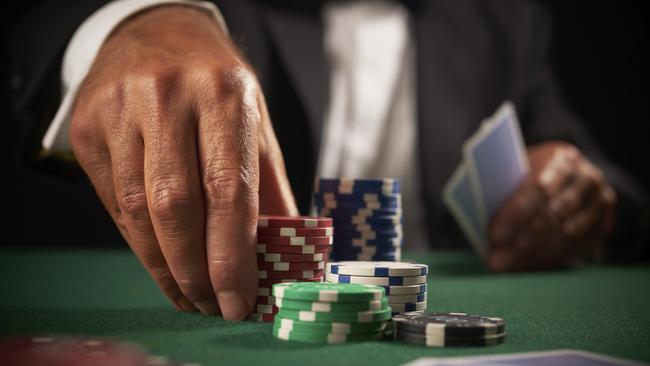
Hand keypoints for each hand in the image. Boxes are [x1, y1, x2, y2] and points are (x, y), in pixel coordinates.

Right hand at [69, 6, 296, 318]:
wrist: (156, 34)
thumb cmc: (215, 84)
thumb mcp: (255, 122)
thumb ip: (270, 187)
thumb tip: (285, 252)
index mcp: (224, 94)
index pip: (229, 190)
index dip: (234, 255)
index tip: (240, 300)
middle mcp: (168, 97)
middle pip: (177, 207)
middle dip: (195, 271)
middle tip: (213, 306)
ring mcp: (120, 110)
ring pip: (138, 212)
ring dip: (165, 267)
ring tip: (189, 294)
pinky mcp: (88, 128)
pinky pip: (113, 203)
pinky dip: (140, 243)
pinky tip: (161, 261)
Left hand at [487, 142, 615, 270]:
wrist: (565, 172)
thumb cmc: (527, 172)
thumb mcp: (515, 169)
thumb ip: (503, 185)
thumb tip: (478, 214)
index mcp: (560, 158)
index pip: (540, 188)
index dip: (516, 213)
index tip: (494, 234)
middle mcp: (586, 178)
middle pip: (553, 215)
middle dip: (522, 241)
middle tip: (496, 260)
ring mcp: (599, 202)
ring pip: (566, 235)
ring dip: (532, 254)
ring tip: (504, 265)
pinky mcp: (603, 224)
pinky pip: (576, 248)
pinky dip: (547, 259)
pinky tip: (524, 266)